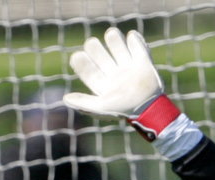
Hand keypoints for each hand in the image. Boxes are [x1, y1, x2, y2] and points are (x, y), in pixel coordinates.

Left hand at [64, 27, 178, 140]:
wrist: (149, 108)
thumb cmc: (124, 109)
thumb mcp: (101, 108)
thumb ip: (84, 103)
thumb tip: (65, 98)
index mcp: (104, 85)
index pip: (89, 70)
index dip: (81, 63)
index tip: (77, 56)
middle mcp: (115, 75)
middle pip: (101, 56)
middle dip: (95, 48)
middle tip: (92, 44)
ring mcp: (129, 68)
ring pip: (118, 48)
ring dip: (113, 39)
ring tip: (111, 34)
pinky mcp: (143, 63)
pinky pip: (138, 48)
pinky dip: (135, 40)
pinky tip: (130, 36)